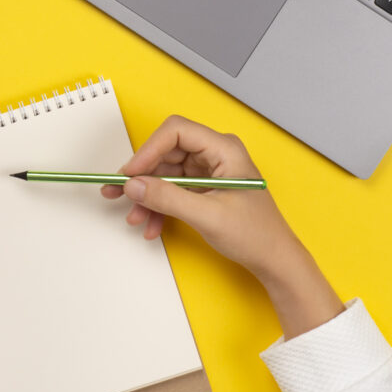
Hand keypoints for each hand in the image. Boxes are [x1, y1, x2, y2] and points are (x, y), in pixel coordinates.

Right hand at [102, 115, 343, 336]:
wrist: (273, 259)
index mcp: (224, 149)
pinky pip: (172, 191)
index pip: (176, 132)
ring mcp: (208, 172)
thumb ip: (168, 199)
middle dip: (141, 176)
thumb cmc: (256, 234)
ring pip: (164, 174)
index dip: (148, 150)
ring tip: (135, 217)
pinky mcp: (203, 189)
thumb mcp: (207, 216)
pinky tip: (152, 225)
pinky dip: (159, 207)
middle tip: (117, 192)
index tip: (130, 173)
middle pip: (166, 153)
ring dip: (148, 197)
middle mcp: (215, 155)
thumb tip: (134, 186)